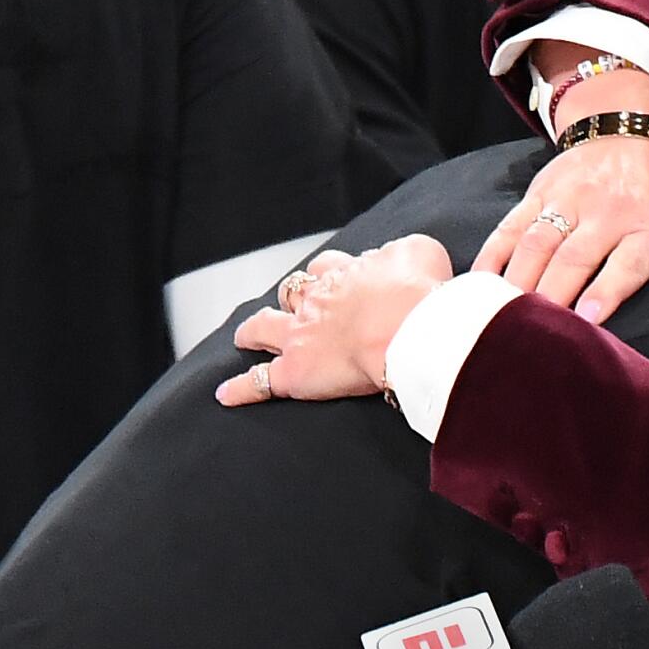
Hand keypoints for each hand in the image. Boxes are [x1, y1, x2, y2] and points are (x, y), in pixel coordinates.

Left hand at [216, 234, 453, 405]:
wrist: (410, 329)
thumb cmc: (420, 295)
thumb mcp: (422, 254)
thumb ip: (408, 253)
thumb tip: (405, 257)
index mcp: (346, 273)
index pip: (328, 265)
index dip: (329, 271)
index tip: (337, 277)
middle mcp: (317, 299)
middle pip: (293, 291)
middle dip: (291, 297)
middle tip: (293, 304)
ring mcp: (300, 336)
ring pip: (266, 328)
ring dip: (254, 331)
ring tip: (246, 336)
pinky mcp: (295, 373)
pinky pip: (260, 382)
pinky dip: (241, 389)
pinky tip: (226, 394)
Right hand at [473, 137, 648, 326]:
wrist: (630, 129)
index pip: (626, 262)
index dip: (605, 291)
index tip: (586, 322)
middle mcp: (607, 210)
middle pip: (573, 258)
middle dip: (554, 297)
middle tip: (538, 335)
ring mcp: (568, 199)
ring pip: (536, 243)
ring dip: (518, 283)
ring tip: (506, 320)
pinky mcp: (538, 192)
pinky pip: (509, 227)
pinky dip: (491, 257)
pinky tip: (480, 288)